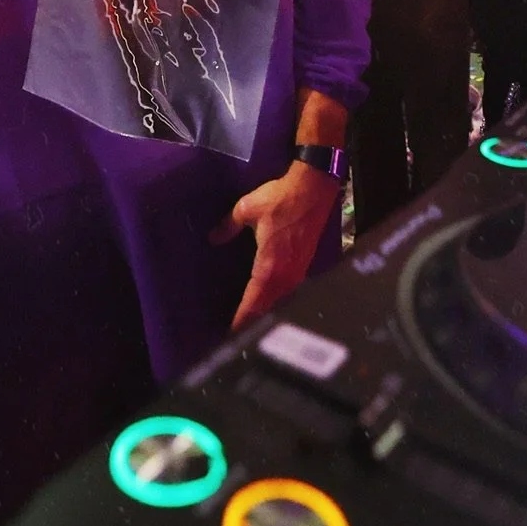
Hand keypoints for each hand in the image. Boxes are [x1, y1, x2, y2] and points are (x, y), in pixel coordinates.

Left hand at [213, 161, 341, 328]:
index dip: (241, 322)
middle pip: (267, 310)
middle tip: (235, 335)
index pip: (253, 304)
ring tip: (249, 324)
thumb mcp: (247, 209)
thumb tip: (212, 238)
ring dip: (265, 314)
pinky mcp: (304, 267)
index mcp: (269, 267)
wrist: (313, 189)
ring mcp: (297, 274)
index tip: (230, 336)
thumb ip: (228, 226)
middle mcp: (285, 277)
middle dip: (252, 324)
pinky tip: (267, 301)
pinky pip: (287, 293)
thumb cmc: (280, 199)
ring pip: (279, 303)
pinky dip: (276, 301)